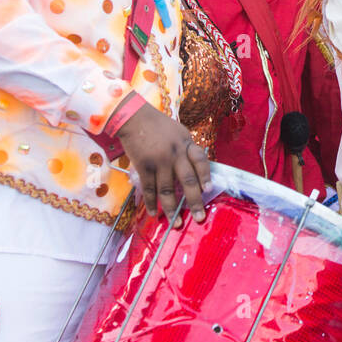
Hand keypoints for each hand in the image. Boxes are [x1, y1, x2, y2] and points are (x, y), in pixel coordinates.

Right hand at [115, 103, 210, 222]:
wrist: (133, 117)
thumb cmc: (157, 125)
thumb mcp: (178, 132)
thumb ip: (186, 149)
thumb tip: (195, 170)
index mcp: (186, 143)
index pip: (200, 160)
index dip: (205, 175)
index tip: (208, 189)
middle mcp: (175, 153)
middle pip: (187, 181)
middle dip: (194, 201)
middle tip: (199, 218)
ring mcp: (159, 161)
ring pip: (167, 190)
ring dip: (171, 209)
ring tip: (175, 224)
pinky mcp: (144, 166)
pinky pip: (149, 189)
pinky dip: (151, 203)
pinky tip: (154, 213)